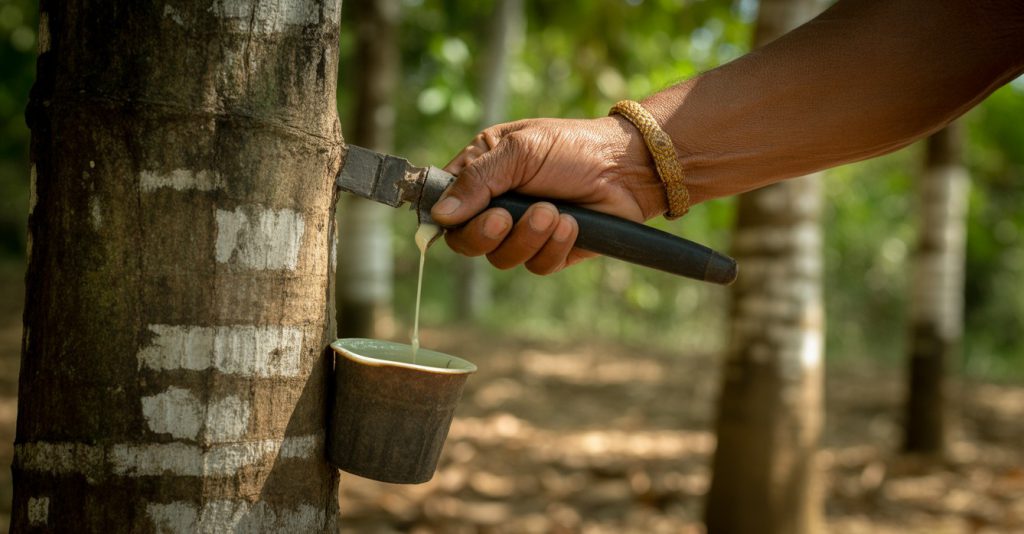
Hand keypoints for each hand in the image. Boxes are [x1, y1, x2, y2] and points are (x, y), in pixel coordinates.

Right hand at [431, 115, 666, 273]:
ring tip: (553, 212)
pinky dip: (553, 247)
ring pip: (501, 259)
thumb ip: (478, 180)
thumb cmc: (572, 147)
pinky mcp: (551, 252)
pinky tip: (572, 224)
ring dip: (527, 237)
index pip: (445, 207)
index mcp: (481, 174)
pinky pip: (537, 266)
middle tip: (504, 218)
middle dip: (484, 234)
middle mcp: (497, 206)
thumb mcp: (519, 150)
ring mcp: (523, 232)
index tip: (458, 216)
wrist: (627, 166)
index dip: (447, 217)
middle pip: (466, 242)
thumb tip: (440, 215)